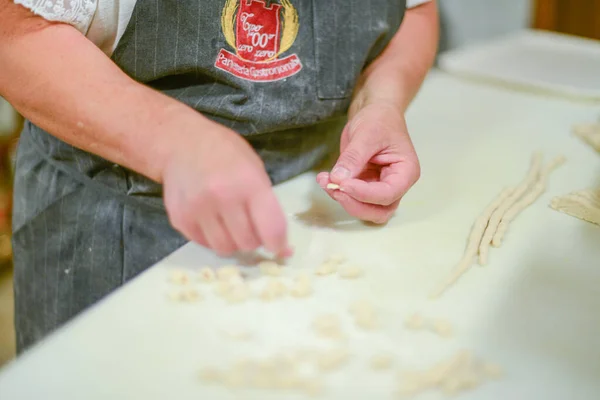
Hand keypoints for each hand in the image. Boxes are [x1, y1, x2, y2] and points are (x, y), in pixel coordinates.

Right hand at [162, 122, 290, 257]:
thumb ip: (268, 206)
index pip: (271, 228)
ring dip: (232, 242)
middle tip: (250, 227)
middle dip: (253, 239)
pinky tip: (212, 220)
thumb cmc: (225, 154)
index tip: (278, 246)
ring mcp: (198, 209)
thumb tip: (282, 246)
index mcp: (249, 183)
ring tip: (230, 224)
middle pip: (248, 243)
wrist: (181, 143)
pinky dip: (211, 238)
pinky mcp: (180, 219)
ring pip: (225, 248)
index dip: (278, 244)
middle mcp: (223, 197)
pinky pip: (203, 244)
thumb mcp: (255, 169)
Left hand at [317, 102, 419, 223]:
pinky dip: (337, 192)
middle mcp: (396, 185)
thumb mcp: (366, 134)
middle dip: (354, 203)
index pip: (388, 194)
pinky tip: (324, 178)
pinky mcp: (364, 187)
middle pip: (379, 211)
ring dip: (343, 200)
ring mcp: (380, 188)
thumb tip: (338, 179)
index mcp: (406, 172)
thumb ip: (353, 158)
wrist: (374, 113)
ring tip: (325, 181)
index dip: (364, 194)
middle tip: (333, 187)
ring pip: (364, 209)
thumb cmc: (379, 119)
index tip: (343, 184)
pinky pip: (351, 198)